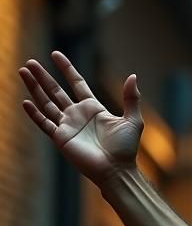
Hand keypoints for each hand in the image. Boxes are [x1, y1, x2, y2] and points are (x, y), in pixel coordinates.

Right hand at [19, 51, 142, 187]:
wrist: (117, 170)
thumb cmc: (126, 149)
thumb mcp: (132, 120)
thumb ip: (131, 98)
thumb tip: (133, 76)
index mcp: (93, 108)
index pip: (77, 83)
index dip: (67, 69)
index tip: (56, 54)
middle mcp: (78, 115)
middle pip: (56, 91)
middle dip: (43, 77)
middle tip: (30, 62)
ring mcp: (67, 126)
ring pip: (46, 103)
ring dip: (34, 88)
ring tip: (23, 72)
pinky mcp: (61, 138)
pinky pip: (44, 123)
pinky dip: (35, 113)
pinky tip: (26, 101)